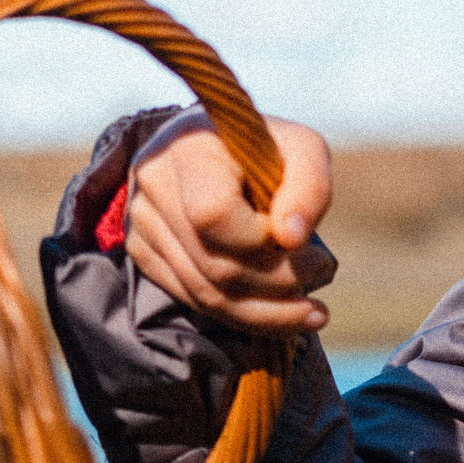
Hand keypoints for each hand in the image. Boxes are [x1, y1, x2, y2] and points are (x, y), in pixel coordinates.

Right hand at [124, 110, 334, 333]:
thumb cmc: (267, 149)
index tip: (300, 239)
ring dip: (269, 312)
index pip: (214, 215)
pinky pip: (195, 301)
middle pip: (216, 265)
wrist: (218, 151)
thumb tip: (292, 239)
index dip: (261, 240)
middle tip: (322, 270)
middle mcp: (154, 183)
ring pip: (206, 294)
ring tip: (313, 309)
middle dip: (280, 282)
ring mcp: (141, 221)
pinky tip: (285, 314)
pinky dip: (245, 316)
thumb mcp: (303, 150)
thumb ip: (309, 186)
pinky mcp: (143, 252)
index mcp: (188, 146)